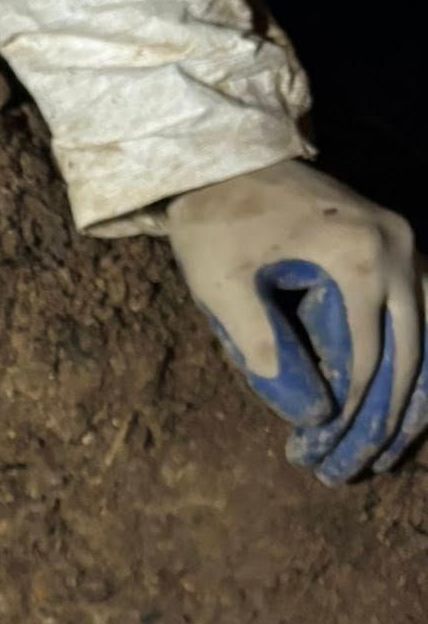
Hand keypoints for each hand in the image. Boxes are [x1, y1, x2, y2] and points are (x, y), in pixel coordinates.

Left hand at [167, 160, 427, 483]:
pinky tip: (406, 398)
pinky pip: (423, 310)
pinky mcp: (396, 243)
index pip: (368, 355)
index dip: (351, 411)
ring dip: (414, 392)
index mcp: (359, 255)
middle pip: (414, 350)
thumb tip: (308, 414)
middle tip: (366, 464)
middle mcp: (398, 246)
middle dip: (390, 415)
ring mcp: (405, 242)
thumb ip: (258, 345)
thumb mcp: (220, 284)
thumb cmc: (216, 221)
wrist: (224, 158)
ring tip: (392, 445)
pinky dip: (417, 355)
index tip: (329, 450)